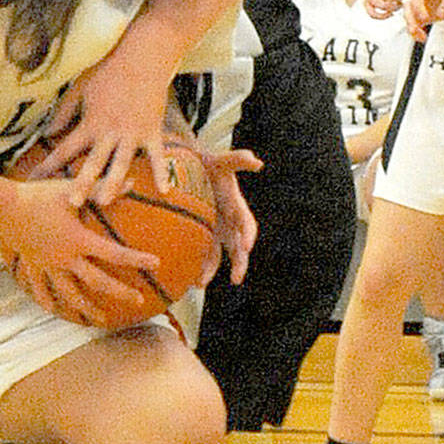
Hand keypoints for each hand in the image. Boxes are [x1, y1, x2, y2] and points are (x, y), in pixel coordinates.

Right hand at [0, 177, 158, 327]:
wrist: (4, 206)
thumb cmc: (39, 195)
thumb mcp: (71, 190)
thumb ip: (101, 188)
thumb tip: (131, 181)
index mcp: (79, 240)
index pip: (114, 253)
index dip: (136, 259)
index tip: (155, 264)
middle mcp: (65, 258)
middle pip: (98, 281)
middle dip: (120, 293)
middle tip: (139, 301)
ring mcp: (48, 265)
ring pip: (70, 294)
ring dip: (87, 308)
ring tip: (100, 319)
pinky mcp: (32, 265)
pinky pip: (40, 288)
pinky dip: (47, 301)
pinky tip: (54, 311)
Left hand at [34, 50, 172, 205]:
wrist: (142, 56)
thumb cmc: (109, 69)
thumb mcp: (80, 87)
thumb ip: (64, 112)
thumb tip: (47, 132)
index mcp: (90, 122)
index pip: (64, 148)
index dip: (47, 165)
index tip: (33, 181)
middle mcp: (110, 131)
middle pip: (93, 162)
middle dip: (81, 183)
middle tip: (71, 203)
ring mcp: (132, 133)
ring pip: (121, 163)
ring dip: (113, 183)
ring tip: (105, 200)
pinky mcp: (152, 131)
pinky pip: (158, 155)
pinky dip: (162, 172)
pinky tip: (164, 191)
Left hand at [201, 148, 261, 283]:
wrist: (190, 167)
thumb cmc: (207, 163)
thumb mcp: (221, 159)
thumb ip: (237, 159)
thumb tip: (256, 161)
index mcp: (236, 206)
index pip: (247, 223)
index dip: (248, 234)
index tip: (247, 247)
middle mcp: (229, 223)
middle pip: (238, 247)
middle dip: (239, 263)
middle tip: (236, 278)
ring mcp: (215, 231)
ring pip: (217, 255)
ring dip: (211, 271)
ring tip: (200, 284)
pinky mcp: (201, 236)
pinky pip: (202, 254)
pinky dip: (197, 266)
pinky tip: (187, 279)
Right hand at [403, 0, 443, 40]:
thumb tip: (440, 13)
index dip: (418, 6)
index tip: (425, 18)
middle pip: (409, 5)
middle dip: (410, 18)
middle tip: (415, 29)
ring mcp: (426, 4)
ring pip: (412, 16)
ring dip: (412, 27)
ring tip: (419, 36)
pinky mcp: (430, 14)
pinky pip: (419, 23)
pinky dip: (418, 31)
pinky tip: (422, 38)